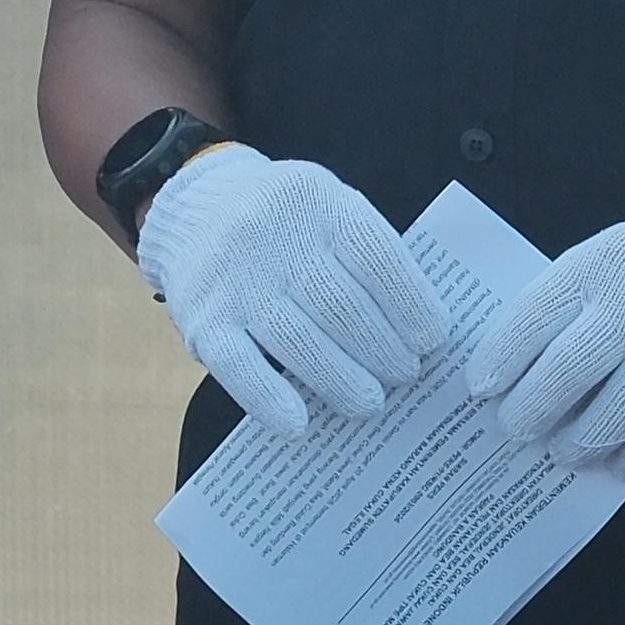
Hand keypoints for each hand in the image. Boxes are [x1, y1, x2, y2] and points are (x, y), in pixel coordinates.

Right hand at [135, 150, 452, 438]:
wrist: (191, 210)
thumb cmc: (281, 222)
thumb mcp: (326, 207)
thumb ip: (364, 255)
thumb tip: (416, 330)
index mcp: (316, 201)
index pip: (376, 256)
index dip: (411, 305)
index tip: (432, 341)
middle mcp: (272, 235)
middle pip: (342, 306)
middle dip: (384, 351)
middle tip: (404, 376)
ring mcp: (233, 279)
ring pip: (299, 342)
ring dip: (343, 382)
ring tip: (370, 402)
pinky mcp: (202, 319)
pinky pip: (240, 367)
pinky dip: (271, 400)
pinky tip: (300, 423)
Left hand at [464, 184, 624, 478]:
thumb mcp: (624, 253)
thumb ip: (578, 297)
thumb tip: (518, 365)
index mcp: (606, 261)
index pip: (532, 316)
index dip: (499, 360)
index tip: (482, 390)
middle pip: (562, 375)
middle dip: (528, 414)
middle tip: (517, 433)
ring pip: (610, 417)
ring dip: (580, 445)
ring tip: (568, 451)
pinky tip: (622, 459)